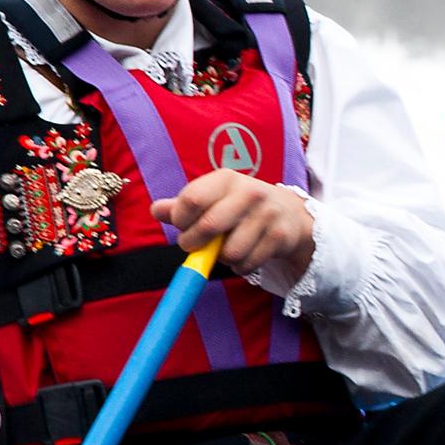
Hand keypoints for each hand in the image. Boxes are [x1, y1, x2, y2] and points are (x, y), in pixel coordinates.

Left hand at [157, 170, 312, 281]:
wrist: (288, 212)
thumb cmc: (239, 205)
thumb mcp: (213, 197)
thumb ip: (183, 205)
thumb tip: (156, 210)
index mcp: (226, 179)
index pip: (192, 199)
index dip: (180, 219)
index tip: (182, 225)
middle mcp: (249, 192)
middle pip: (209, 226)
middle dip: (194, 242)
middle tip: (194, 244)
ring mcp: (267, 214)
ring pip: (230, 252)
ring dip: (222, 258)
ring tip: (225, 247)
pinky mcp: (279, 236)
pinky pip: (248, 264)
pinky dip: (240, 266)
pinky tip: (244, 254)